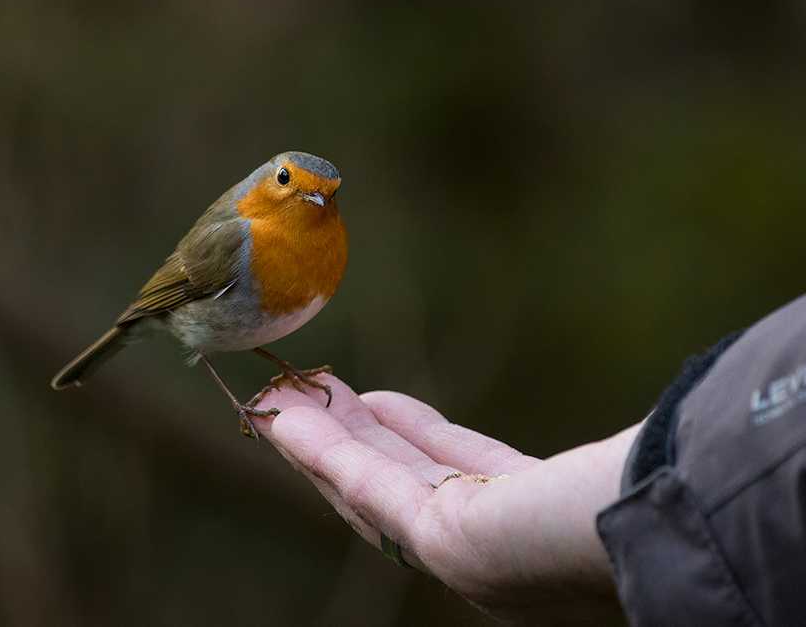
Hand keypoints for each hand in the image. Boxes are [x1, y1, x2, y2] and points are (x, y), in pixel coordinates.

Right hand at [252, 376, 638, 625]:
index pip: (445, 478)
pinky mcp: (434, 540)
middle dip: (348, 436)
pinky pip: (365, 484)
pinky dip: (321, 450)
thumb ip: (586, 459)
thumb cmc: (647, 496)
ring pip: (369, 485)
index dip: (402, 438)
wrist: (660, 527)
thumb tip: (650, 414)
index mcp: (519, 535)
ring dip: (320, 441)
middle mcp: (481, 551)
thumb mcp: (601, 472)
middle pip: (396, 482)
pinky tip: (286, 417)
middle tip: (307, 393)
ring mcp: (454, 551)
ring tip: (284, 399)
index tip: (373, 401)